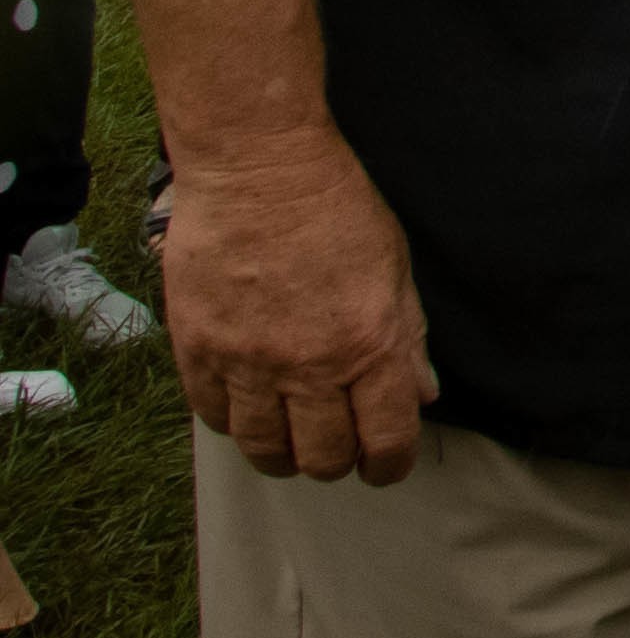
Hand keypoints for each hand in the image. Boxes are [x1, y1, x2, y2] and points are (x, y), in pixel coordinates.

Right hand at [164, 129, 437, 483]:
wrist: (259, 171)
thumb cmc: (337, 210)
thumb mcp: (395, 268)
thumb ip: (408, 339)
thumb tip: (422, 395)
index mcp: (369, 344)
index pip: (386, 438)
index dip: (389, 465)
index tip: (385, 466)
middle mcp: (308, 364)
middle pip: (322, 457)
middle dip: (337, 463)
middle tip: (340, 450)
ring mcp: (247, 362)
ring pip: (264, 449)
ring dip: (284, 456)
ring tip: (293, 443)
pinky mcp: (197, 351)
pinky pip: (215, 418)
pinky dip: (235, 426)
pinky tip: (250, 411)